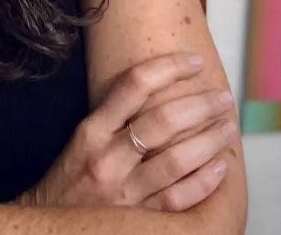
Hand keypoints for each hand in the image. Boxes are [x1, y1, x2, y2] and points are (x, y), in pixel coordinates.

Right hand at [18, 52, 237, 212]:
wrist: (51, 230)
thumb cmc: (70, 180)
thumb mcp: (82, 141)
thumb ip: (114, 120)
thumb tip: (161, 94)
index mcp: (92, 131)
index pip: (133, 85)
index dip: (169, 68)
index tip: (193, 62)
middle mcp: (108, 157)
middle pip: (162, 121)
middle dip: (200, 105)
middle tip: (223, 97)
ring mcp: (126, 192)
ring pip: (177, 160)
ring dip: (210, 140)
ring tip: (228, 127)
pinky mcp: (141, 220)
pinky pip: (180, 198)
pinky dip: (204, 182)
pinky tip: (221, 168)